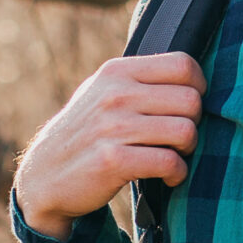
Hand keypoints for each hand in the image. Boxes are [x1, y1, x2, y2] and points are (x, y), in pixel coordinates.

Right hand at [14, 52, 206, 238]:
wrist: (44, 175)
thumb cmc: (87, 133)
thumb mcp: (103, 92)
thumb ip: (140, 80)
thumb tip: (193, 76)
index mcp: (117, 72)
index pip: (183, 65)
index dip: (198, 88)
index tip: (187, 109)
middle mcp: (114, 94)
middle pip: (191, 101)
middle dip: (195, 123)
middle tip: (180, 139)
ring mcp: (112, 127)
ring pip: (185, 131)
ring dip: (188, 150)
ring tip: (174, 156)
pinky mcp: (112, 160)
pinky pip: (169, 162)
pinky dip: (177, 174)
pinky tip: (168, 177)